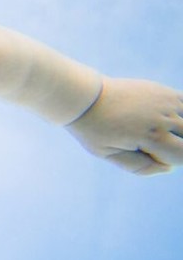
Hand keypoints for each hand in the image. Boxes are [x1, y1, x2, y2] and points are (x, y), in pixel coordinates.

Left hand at [66, 77, 182, 174]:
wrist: (85, 96)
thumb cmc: (94, 129)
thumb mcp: (109, 154)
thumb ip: (142, 167)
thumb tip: (170, 167)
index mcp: (152, 136)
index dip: (168, 161)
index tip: (146, 153)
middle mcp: (164, 117)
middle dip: (175, 146)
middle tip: (146, 141)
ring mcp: (166, 102)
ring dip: (179, 131)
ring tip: (149, 129)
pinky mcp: (164, 92)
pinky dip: (181, 116)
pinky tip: (162, 119)